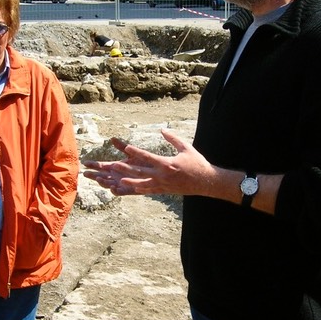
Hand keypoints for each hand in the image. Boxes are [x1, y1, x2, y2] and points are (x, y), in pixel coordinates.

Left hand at [83, 129, 216, 196]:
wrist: (206, 182)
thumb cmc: (197, 163)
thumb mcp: (186, 148)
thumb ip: (173, 138)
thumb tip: (162, 129)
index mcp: (167, 164)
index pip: (148, 157)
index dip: (136, 152)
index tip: (126, 147)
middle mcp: (163, 175)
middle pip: (141, 171)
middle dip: (127, 168)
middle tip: (114, 165)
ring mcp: (163, 185)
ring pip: (143, 184)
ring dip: (130, 181)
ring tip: (119, 180)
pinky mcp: (165, 190)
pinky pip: (150, 190)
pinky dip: (140, 189)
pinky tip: (133, 189)